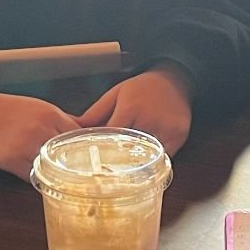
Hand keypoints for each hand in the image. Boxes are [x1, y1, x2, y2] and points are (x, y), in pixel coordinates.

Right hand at [0, 91, 79, 180]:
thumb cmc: (8, 110)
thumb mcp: (40, 108)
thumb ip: (62, 121)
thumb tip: (83, 132)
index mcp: (51, 115)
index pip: (79, 136)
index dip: (84, 148)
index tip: (87, 156)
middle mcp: (41, 129)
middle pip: (68, 153)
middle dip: (72, 163)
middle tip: (75, 172)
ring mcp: (26, 145)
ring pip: (51, 168)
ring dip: (54, 174)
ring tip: (56, 177)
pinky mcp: (12, 160)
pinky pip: (32, 177)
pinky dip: (37, 179)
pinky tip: (38, 177)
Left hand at [78, 67, 192, 155]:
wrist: (175, 80)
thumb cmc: (143, 87)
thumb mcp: (115, 94)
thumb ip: (94, 113)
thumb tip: (70, 127)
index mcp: (130, 108)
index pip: (110, 137)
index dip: (100, 149)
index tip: (92, 159)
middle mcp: (149, 119)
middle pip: (126, 150)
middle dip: (114, 159)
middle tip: (104, 169)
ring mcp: (166, 130)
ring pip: (144, 157)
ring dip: (133, 162)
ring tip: (124, 166)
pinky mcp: (179, 138)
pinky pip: (161, 158)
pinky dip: (151, 161)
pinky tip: (143, 160)